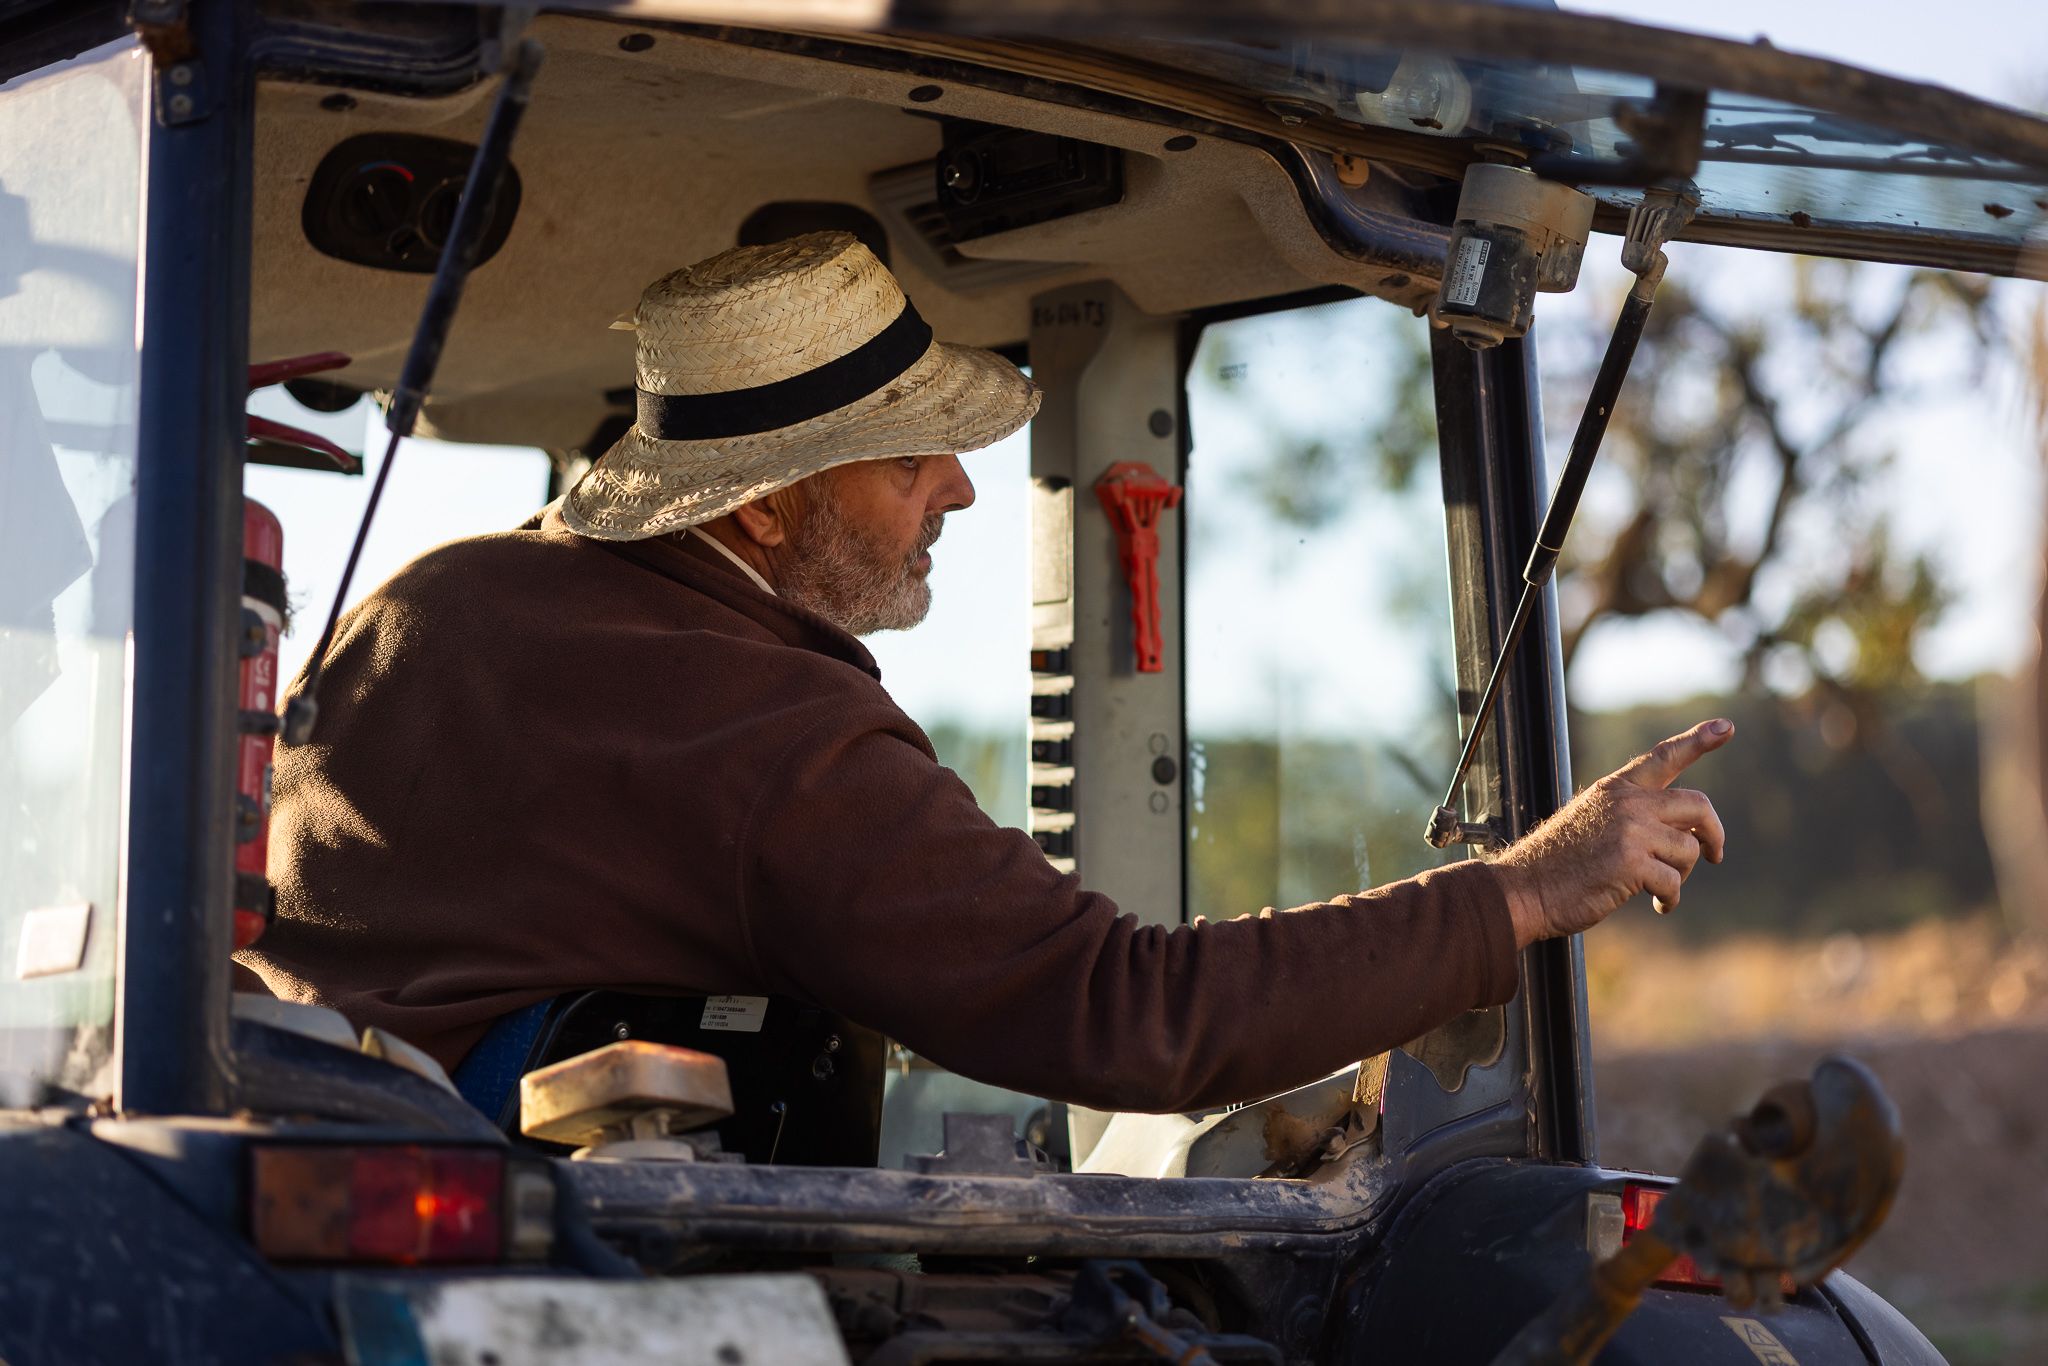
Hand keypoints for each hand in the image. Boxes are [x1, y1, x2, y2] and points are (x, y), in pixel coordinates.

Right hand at [1494, 718, 1732, 946]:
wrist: (1524, 888)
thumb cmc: (1558, 863)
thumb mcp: (1593, 822)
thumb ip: (1636, 817)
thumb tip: (1688, 833)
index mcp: (1615, 788)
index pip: (1664, 757)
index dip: (1698, 741)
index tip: (1726, 727)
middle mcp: (1626, 803)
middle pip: (1697, 805)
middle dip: (1714, 833)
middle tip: (1714, 854)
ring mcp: (1631, 831)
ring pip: (1688, 850)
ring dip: (1680, 875)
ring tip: (1657, 890)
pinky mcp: (1633, 863)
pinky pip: (1673, 882)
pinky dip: (1668, 899)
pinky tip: (1656, 905)